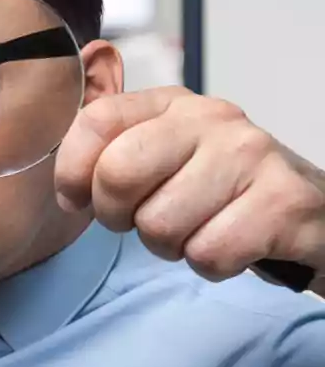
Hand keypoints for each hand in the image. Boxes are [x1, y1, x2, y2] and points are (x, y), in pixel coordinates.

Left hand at [54, 86, 324, 282]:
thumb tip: (66, 186)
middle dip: (117, 216)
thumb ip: (114, 153)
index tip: (75, 200)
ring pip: (161, 225)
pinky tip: (231, 243)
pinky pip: (208, 254)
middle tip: (142, 222)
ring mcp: (252, 157)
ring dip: (170, 246)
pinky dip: (211, 264)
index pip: (96, 121)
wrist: (317, 214)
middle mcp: (212, 119)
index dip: (71, 170)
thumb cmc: (226, 190)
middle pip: (118, 174)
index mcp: (173, 103)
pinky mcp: (285, 202)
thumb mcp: (168, 156)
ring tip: (198, 229)